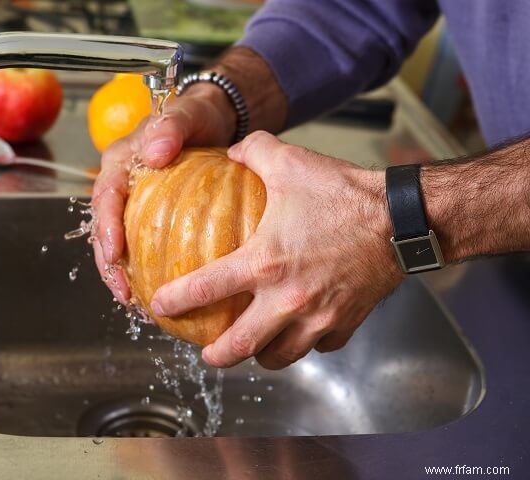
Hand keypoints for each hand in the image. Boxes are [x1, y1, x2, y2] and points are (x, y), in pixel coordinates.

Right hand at [91, 84, 235, 303]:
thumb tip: (155, 152)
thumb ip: (170, 128)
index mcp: (119, 162)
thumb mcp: (186, 115)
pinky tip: (160, 292)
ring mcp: (133, 205)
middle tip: (123, 292)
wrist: (211, 122)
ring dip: (122, 274)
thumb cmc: (195, 118)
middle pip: (103, 229)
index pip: (104, 196)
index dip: (105, 226)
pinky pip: (142, 247)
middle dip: (108, 264)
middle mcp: (120, 186)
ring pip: (118, 244)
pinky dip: (145, 270)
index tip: (114, 251)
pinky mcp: (150, 219)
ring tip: (135, 303)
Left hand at [150, 131, 402, 368]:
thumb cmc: (346, 194)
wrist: (405, 218)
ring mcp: (318, 318)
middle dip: (216, 355)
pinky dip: (304, 344)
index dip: (175, 301)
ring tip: (252, 346)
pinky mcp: (344, 324)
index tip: (161, 306)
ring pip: (279, 357)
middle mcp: (287, 299)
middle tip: (207, 351)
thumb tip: (232, 149)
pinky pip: (318, 347)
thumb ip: (254, 152)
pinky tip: (299, 331)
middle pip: (239, 346)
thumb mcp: (291, 163)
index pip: (204, 289)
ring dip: (260, 355)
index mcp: (264, 262)